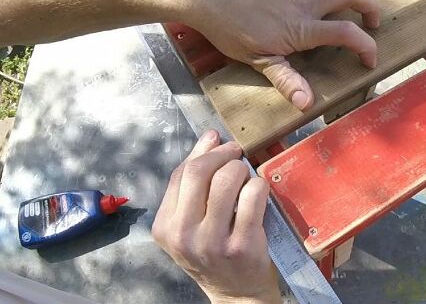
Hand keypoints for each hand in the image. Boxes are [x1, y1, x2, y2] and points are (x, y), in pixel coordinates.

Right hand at [152, 130, 279, 302]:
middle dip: (222, 155)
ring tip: (246, 176)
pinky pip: (252, 196)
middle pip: (198, 172)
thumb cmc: (215, 253)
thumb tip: (209, 137)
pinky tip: (259, 192)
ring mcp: (212, 242)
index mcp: (166, 227)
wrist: (237, 296)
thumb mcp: (192, 223)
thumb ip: (195, 183)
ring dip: (241, 169)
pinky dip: (259, 185)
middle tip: (236, 153)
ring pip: (226, 180)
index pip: (180, 174)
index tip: (218, 142)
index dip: (203, 152)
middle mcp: (183, 235)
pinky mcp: (242, 246)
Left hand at [182, 0, 379, 109]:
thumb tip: (307, 104)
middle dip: (370, 7)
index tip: (370, 61)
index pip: (346, 34)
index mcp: (300, 28)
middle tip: (374, 24)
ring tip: (358, 4)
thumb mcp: (256, 60)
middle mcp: (304, 5)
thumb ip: (285, 80)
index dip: (366, 47)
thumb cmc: (229, 28)